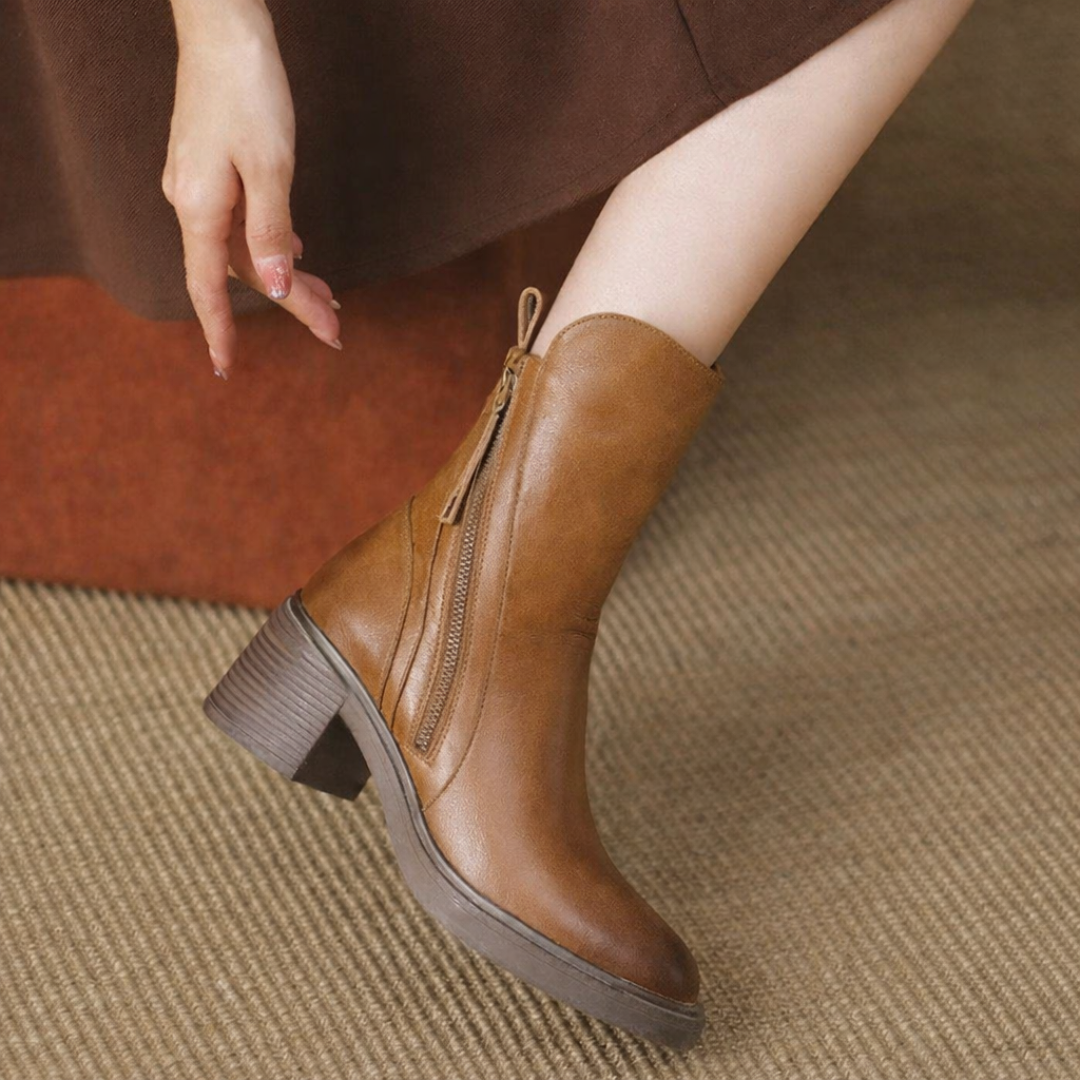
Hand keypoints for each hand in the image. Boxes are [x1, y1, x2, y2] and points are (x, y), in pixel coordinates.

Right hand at [162, 0, 340, 377]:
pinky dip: (276, 244)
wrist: (224, 28)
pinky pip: (244, 223)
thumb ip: (271, 231)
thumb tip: (278, 287)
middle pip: (244, 270)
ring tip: (332, 300)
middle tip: (336, 329)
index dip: (221, 330)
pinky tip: (299, 255)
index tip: (228, 369)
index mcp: (200, 207)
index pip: (209, 287)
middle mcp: (193, 202)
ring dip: (290, 275)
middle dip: (292, 302)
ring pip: (248, 247)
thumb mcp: (269, 166)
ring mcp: (200, 185)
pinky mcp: (213, 169)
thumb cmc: (248, 90)